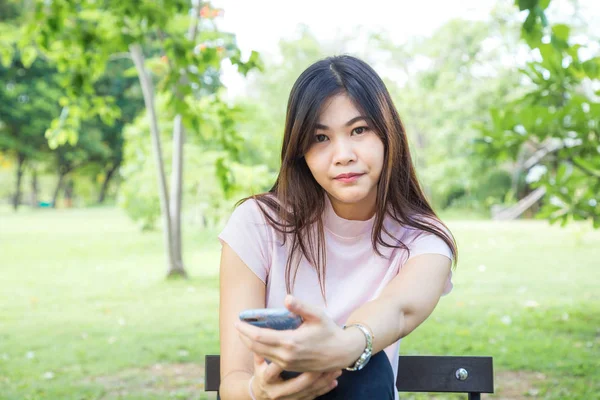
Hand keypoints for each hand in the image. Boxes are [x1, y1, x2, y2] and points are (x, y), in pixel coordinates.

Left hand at [236, 295, 362, 371]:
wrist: (342, 353)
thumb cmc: (329, 331)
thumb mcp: (317, 315)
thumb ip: (301, 306)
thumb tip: (286, 298)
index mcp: (290, 342)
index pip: (259, 337)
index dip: (245, 329)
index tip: (237, 321)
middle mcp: (286, 356)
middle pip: (255, 348)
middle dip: (243, 337)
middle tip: (237, 326)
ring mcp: (287, 364)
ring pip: (261, 355)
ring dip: (249, 344)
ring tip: (244, 333)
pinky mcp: (290, 368)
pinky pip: (268, 360)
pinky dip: (259, 351)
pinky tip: (258, 343)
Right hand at [251, 353, 340, 399]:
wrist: (263, 395)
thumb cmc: (262, 374)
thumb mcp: (258, 364)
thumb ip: (260, 352)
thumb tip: (259, 333)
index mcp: (266, 379)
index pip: (274, 371)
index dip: (286, 363)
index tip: (297, 352)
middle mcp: (277, 392)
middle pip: (297, 384)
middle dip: (312, 374)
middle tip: (325, 363)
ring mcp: (289, 398)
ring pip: (308, 391)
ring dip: (323, 381)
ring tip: (336, 370)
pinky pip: (313, 396)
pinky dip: (324, 388)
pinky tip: (334, 381)